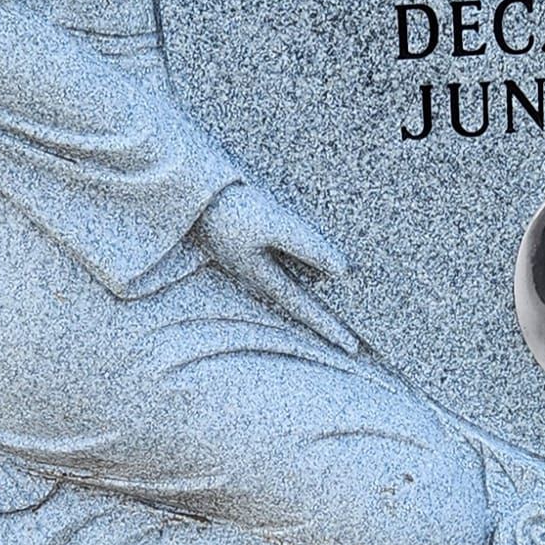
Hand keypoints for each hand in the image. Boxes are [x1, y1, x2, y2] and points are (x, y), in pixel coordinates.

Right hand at [195, 182, 360, 353]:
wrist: (192, 194)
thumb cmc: (230, 210)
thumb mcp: (275, 225)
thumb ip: (310, 247)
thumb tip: (345, 271)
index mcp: (264, 277)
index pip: (305, 309)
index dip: (330, 328)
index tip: (352, 349)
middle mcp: (262, 273)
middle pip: (302, 297)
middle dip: (325, 314)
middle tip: (351, 335)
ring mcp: (256, 259)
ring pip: (296, 275)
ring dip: (317, 279)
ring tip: (344, 287)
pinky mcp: (254, 241)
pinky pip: (287, 256)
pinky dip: (306, 258)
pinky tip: (316, 255)